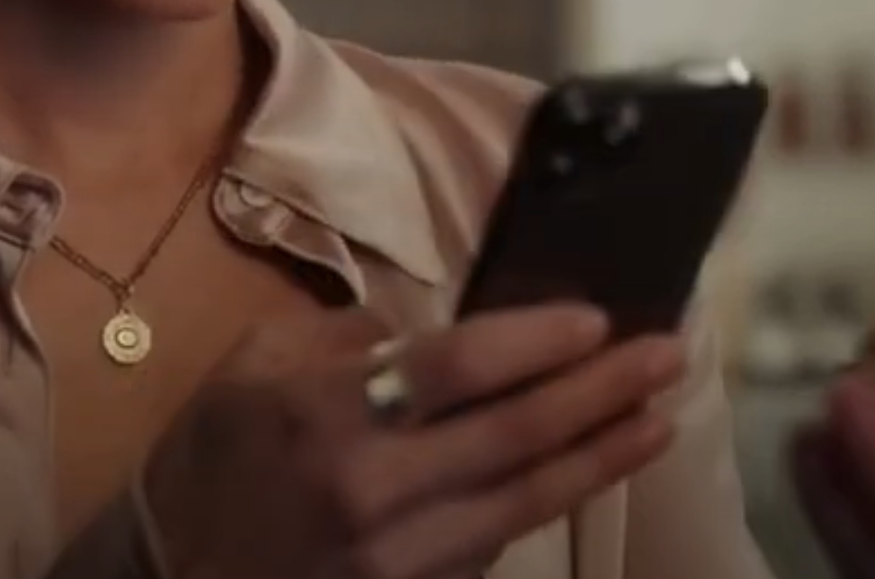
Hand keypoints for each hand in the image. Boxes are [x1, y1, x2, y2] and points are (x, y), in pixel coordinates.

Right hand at [141, 303, 684, 578]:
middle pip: (514, 434)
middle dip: (601, 393)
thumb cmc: (207, 462)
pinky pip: (495, 545)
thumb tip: (420, 328)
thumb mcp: (247, 368)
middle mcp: (372, 488)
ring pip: (525, 501)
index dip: (534, 342)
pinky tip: (590, 470)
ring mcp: (398, 556)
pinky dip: (548, 502)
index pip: (455, 368)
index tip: (597, 320)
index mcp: (325, 413)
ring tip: (658, 418)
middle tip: (667, 356)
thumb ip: (337, 336)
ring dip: (601, 457)